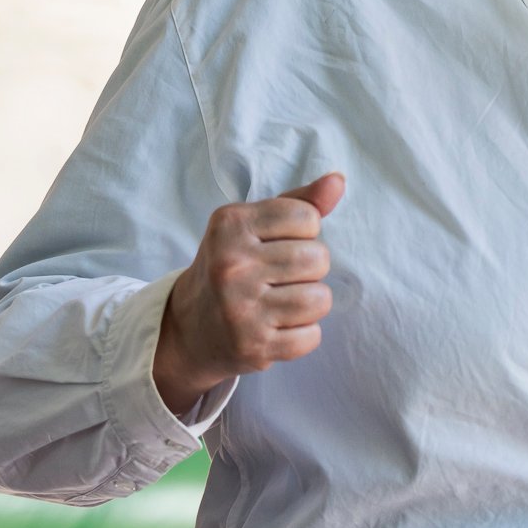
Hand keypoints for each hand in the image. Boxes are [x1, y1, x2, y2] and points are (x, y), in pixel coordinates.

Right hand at [152, 172, 345, 414]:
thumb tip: (338, 180)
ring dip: (310, 302)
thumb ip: (299, 202)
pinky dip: (303, 334)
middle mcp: (231, 265)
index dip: (304, 232)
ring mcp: (240, 309)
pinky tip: (278, 327)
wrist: (189, 328)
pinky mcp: (252, 346)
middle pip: (318, 259)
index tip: (279, 244)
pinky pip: (311, 337)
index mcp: (231, 225)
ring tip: (283, 301)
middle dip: (309, 268)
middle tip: (280, 277)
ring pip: (320, 299)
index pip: (307, 217)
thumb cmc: (232, 266)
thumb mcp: (253, 225)